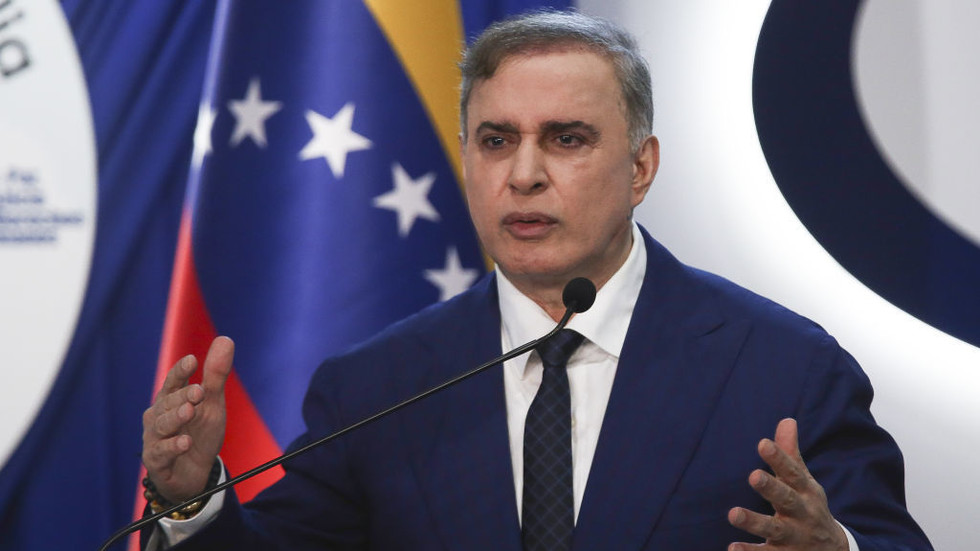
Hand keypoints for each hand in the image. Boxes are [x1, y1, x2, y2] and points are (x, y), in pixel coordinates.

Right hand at [141, 337, 233, 502]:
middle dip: (182, 396)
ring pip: (162, 426)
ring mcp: (155, 439)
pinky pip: (161, 453)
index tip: (192, 360)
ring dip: (175, 418)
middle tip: (198, 392)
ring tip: (190, 411)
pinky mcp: (156, 462)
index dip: (181, 371)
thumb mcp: (211, 403)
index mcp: (170, 399)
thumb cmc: (199, 433)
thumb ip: (216, 375)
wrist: (195, 474)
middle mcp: (157, 417)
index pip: (173, 381)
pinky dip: (172, 447)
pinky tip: (184, 442)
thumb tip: (225, 339)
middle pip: (167, 402)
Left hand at [727, 418, 847, 550]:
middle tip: (753, 476)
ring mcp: (793, 537)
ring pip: (774, 530)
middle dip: (771, 488)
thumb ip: (790, 454)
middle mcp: (801, 514)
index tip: (763, 443)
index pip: (793, 472)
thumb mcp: (804, 482)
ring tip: (733, 514)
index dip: (779, 458)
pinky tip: (732, 548)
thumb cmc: (809, 508)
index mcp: (805, 492)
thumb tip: (787, 420)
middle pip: (787, 500)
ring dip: (754, 522)